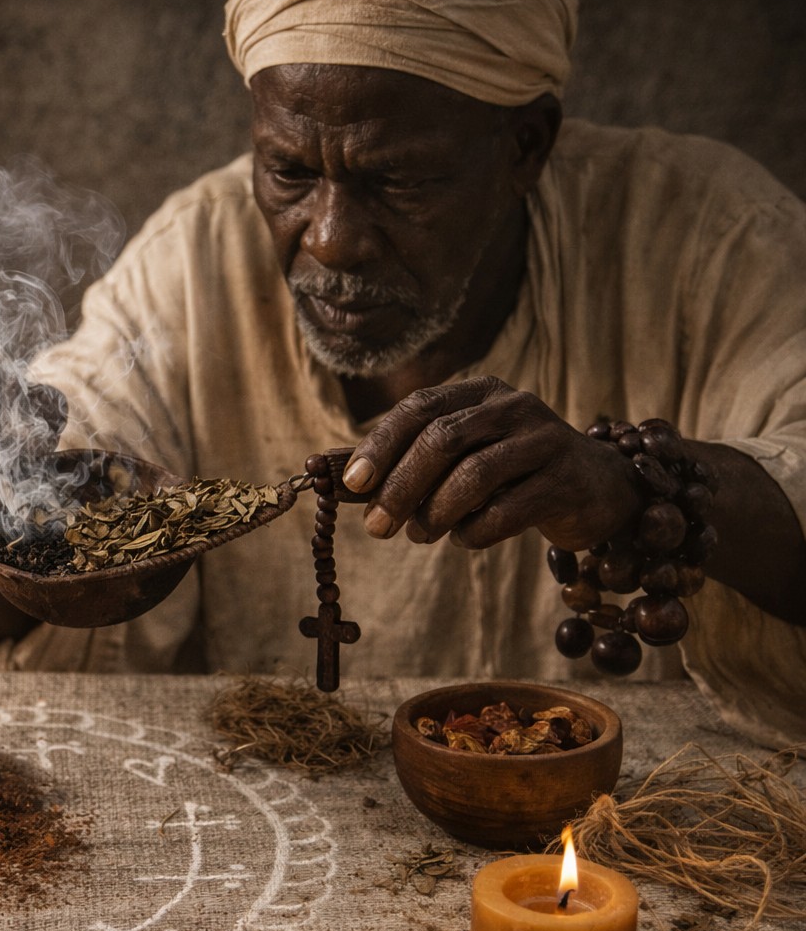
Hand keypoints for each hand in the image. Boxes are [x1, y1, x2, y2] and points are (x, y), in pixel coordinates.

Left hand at [341, 377, 641, 550]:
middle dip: (401, 488)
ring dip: (436, 514)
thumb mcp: (460, 455)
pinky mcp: (566, 481)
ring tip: (421, 536)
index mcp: (479, 391)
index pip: (419, 408)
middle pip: (443, 441)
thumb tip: (334, 477)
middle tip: (377, 528)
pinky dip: (474, 532)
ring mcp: (545, 440)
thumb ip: (404, 460)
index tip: (353, 485)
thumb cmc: (509, 473)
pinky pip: (507, 511)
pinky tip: (464, 538)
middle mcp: (514, 406)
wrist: (595, 489)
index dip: (381, 445)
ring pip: (475, 475)